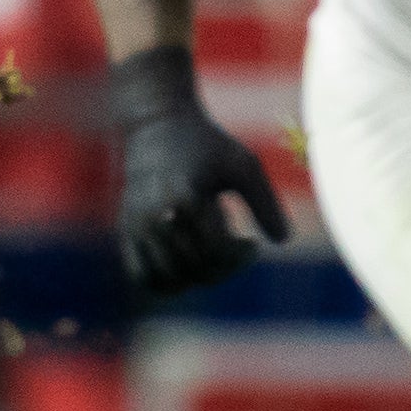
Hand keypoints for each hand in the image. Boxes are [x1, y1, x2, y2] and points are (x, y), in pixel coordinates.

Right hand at [109, 45, 291, 293]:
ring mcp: (137, 225)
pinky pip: (143, 277)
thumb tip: (283, 242)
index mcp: (186, 198)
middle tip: (237, 250)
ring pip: (170, 281)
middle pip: (197, 270)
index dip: (242, 257)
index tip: (252, 242)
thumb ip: (267, 203)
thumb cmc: (207, 145)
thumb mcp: (244, 165)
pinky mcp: (126, 230)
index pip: (217, 253)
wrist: (157, 126)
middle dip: (225, 268)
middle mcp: (156, 215)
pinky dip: (167, 284)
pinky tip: (187, 268)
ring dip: (198, 278)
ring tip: (211, 259)